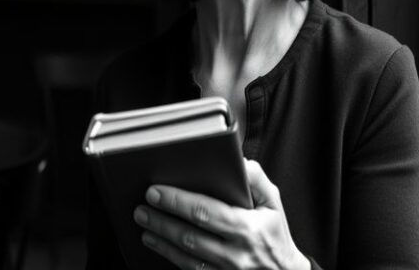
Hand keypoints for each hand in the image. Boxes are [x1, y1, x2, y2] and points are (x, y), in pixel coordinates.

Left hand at [133, 159, 309, 269]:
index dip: (177, 202)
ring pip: (186, 257)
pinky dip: (171, 256)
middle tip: (142, 207)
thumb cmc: (276, 234)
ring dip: (161, 240)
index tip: (156, 191)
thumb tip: (239, 160)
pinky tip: (157, 244)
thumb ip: (256, 179)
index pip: (205, 212)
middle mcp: (236, 253)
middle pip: (190, 236)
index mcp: (247, 228)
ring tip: (144, 223)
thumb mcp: (274, 202)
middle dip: (162, 220)